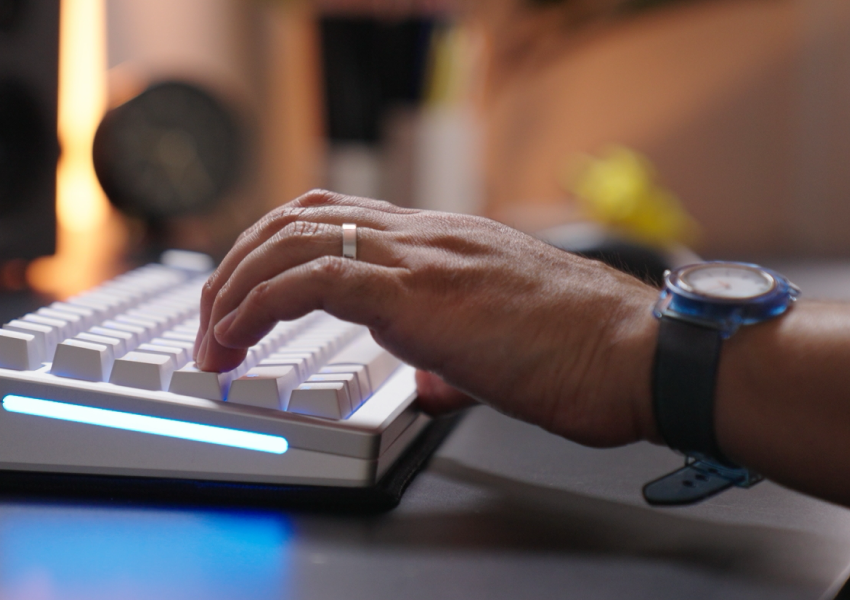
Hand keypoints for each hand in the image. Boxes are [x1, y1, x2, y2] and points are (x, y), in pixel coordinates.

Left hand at [194, 191, 660, 446]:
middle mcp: (421, 236)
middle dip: (239, 267)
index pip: (334, 217)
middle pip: (297, 219)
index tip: (246, 297)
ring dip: (234, 290)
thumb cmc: (586, 354)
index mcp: (440, 242)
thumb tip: (435, 383)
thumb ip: (456, 358)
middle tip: (213, 322)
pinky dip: (257, 305)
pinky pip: (309, 281)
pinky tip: (238, 338)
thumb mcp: (501, 350)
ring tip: (214, 340)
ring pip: (291, 240)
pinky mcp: (415, 292)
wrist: (636, 353)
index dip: (276, 250)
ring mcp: (417, 256)